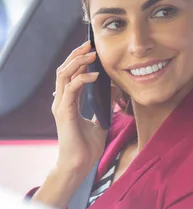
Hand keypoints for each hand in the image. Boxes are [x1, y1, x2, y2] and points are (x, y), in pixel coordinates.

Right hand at [51, 40, 107, 174]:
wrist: (79, 164)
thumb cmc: (87, 146)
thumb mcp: (100, 122)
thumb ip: (104, 107)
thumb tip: (115, 94)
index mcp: (69, 101)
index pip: (70, 74)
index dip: (79, 60)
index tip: (92, 49)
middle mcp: (62, 101)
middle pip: (64, 70)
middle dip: (76, 54)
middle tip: (90, 43)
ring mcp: (61, 106)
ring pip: (63, 75)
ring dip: (78, 62)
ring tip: (92, 54)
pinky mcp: (65, 112)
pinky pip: (71, 89)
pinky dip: (82, 79)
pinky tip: (95, 75)